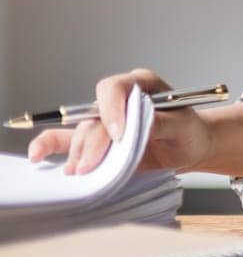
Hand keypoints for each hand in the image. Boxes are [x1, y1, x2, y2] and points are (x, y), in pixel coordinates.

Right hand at [26, 69, 213, 175]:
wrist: (190, 148)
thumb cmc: (189, 131)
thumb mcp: (183, 126)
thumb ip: (159, 123)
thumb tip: (135, 127)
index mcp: (141, 84)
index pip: (115, 88)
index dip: (112, 109)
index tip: (118, 134)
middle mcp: (118, 100)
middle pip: (94, 115)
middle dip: (93, 141)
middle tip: (93, 165)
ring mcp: (104, 120)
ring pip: (81, 131)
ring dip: (79, 152)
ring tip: (81, 171)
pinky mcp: (96, 140)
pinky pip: (65, 138)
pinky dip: (49, 145)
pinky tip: (38, 155)